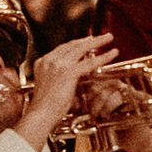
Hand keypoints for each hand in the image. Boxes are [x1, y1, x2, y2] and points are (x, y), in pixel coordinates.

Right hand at [14, 34, 114, 151]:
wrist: (40, 114)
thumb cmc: (44, 107)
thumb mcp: (48, 86)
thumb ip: (58, 78)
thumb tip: (73, 77)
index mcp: (42, 62)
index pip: (62, 48)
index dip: (76, 44)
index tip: (85, 41)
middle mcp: (49, 60)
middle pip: (72, 45)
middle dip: (88, 39)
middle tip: (100, 37)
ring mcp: (58, 65)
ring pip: (82, 49)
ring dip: (97, 42)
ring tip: (108, 38)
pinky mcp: (68, 72)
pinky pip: (89, 62)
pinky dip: (103, 57)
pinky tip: (112, 54)